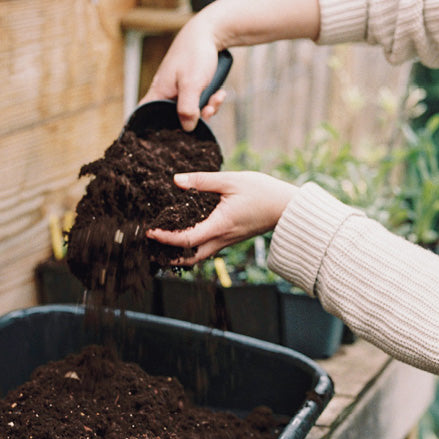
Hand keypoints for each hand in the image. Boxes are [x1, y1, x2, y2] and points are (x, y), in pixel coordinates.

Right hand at [140, 15, 226, 131]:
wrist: (211, 32)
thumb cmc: (195, 54)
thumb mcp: (192, 84)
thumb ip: (187, 108)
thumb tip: (187, 128)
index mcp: (158, 93)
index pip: (146, 116)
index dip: (153, 130)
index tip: (166, 139)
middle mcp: (166, 93)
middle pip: (175, 119)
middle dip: (195, 120)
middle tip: (208, 111)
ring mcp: (179, 91)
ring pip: (192, 112)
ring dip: (207, 109)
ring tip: (217, 97)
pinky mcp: (192, 88)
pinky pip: (200, 102)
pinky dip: (211, 100)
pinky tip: (221, 92)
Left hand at [146, 171, 297, 264]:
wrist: (288, 207)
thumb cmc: (263, 192)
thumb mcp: (231, 181)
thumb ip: (202, 181)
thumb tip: (177, 180)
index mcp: (220, 225)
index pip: (186, 239)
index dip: (166, 238)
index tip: (151, 232)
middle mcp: (223, 238)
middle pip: (191, 258)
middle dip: (170, 256)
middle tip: (153, 248)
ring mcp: (229, 240)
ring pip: (200, 255)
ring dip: (181, 254)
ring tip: (165, 245)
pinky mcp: (233, 237)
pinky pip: (209, 248)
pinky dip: (194, 247)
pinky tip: (188, 235)